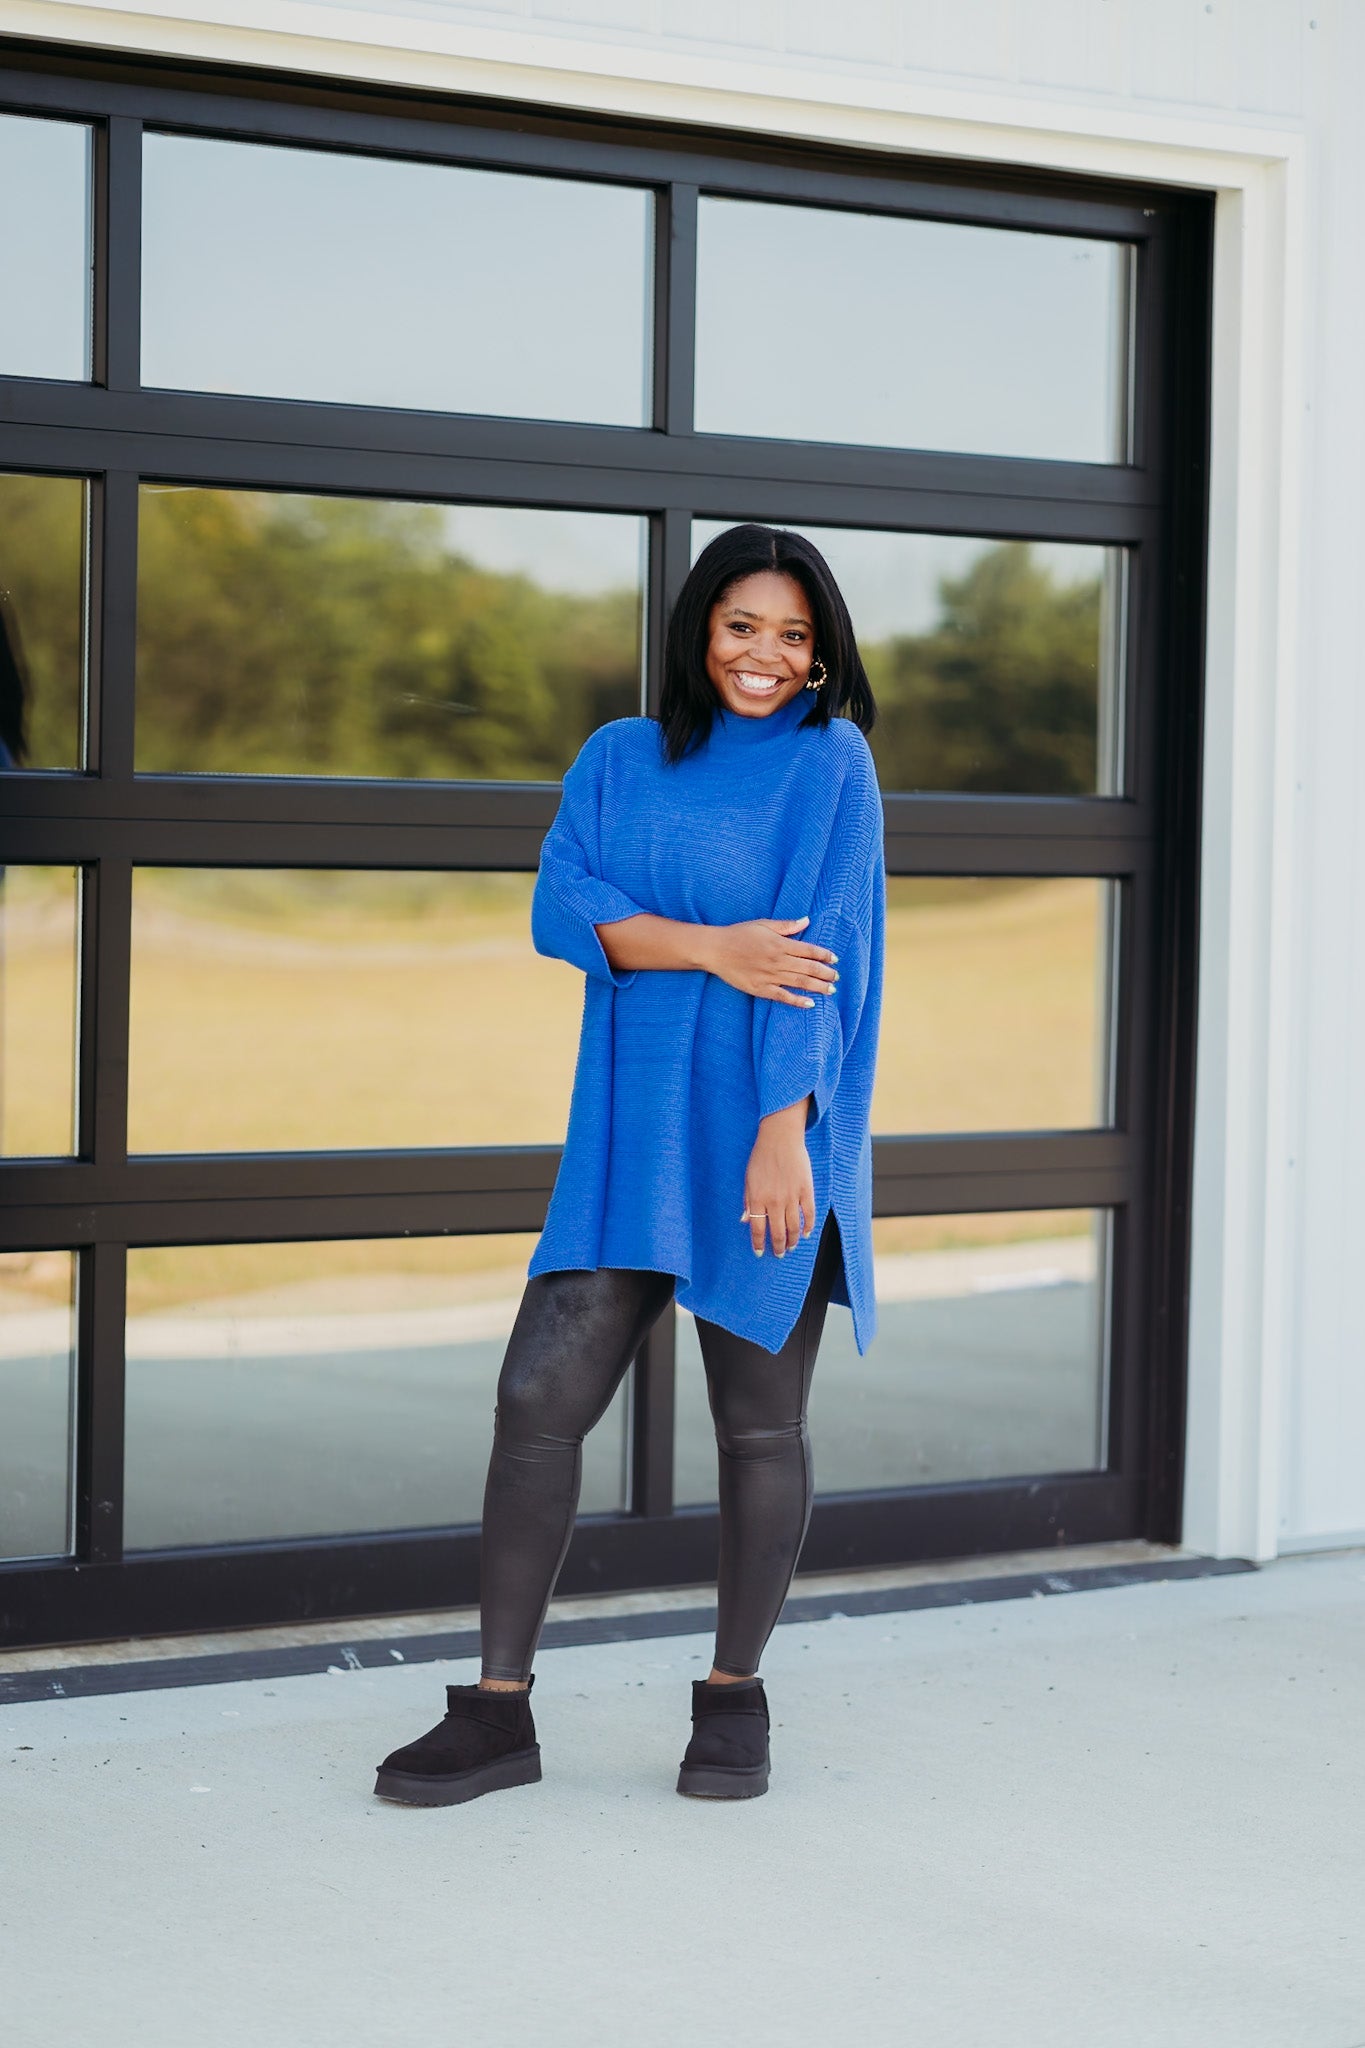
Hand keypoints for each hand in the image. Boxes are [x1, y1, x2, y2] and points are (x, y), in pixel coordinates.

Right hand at [701, 918, 837, 1008]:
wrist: (715, 949)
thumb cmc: (739, 934)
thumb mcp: (763, 924)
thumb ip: (786, 926)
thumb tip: (806, 920)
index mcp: (780, 944)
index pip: (809, 950)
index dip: (824, 955)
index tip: (835, 959)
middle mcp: (778, 960)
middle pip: (808, 968)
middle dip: (825, 973)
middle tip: (837, 977)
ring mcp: (769, 976)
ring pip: (800, 982)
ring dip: (818, 986)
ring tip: (831, 990)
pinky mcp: (760, 989)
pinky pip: (783, 997)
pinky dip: (797, 1001)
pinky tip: (810, 1004)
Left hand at [742, 1101, 815, 1256]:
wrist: (780, 1138)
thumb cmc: (761, 1157)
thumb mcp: (748, 1179)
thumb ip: (748, 1201)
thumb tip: (745, 1221)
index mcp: (758, 1199)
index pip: (758, 1230)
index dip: (759, 1244)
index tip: (760, 1252)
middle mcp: (775, 1201)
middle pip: (778, 1232)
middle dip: (779, 1247)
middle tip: (779, 1253)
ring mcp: (792, 1197)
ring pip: (794, 1227)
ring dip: (793, 1240)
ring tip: (791, 1247)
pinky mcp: (806, 1190)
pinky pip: (809, 1214)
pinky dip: (809, 1227)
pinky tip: (806, 1234)